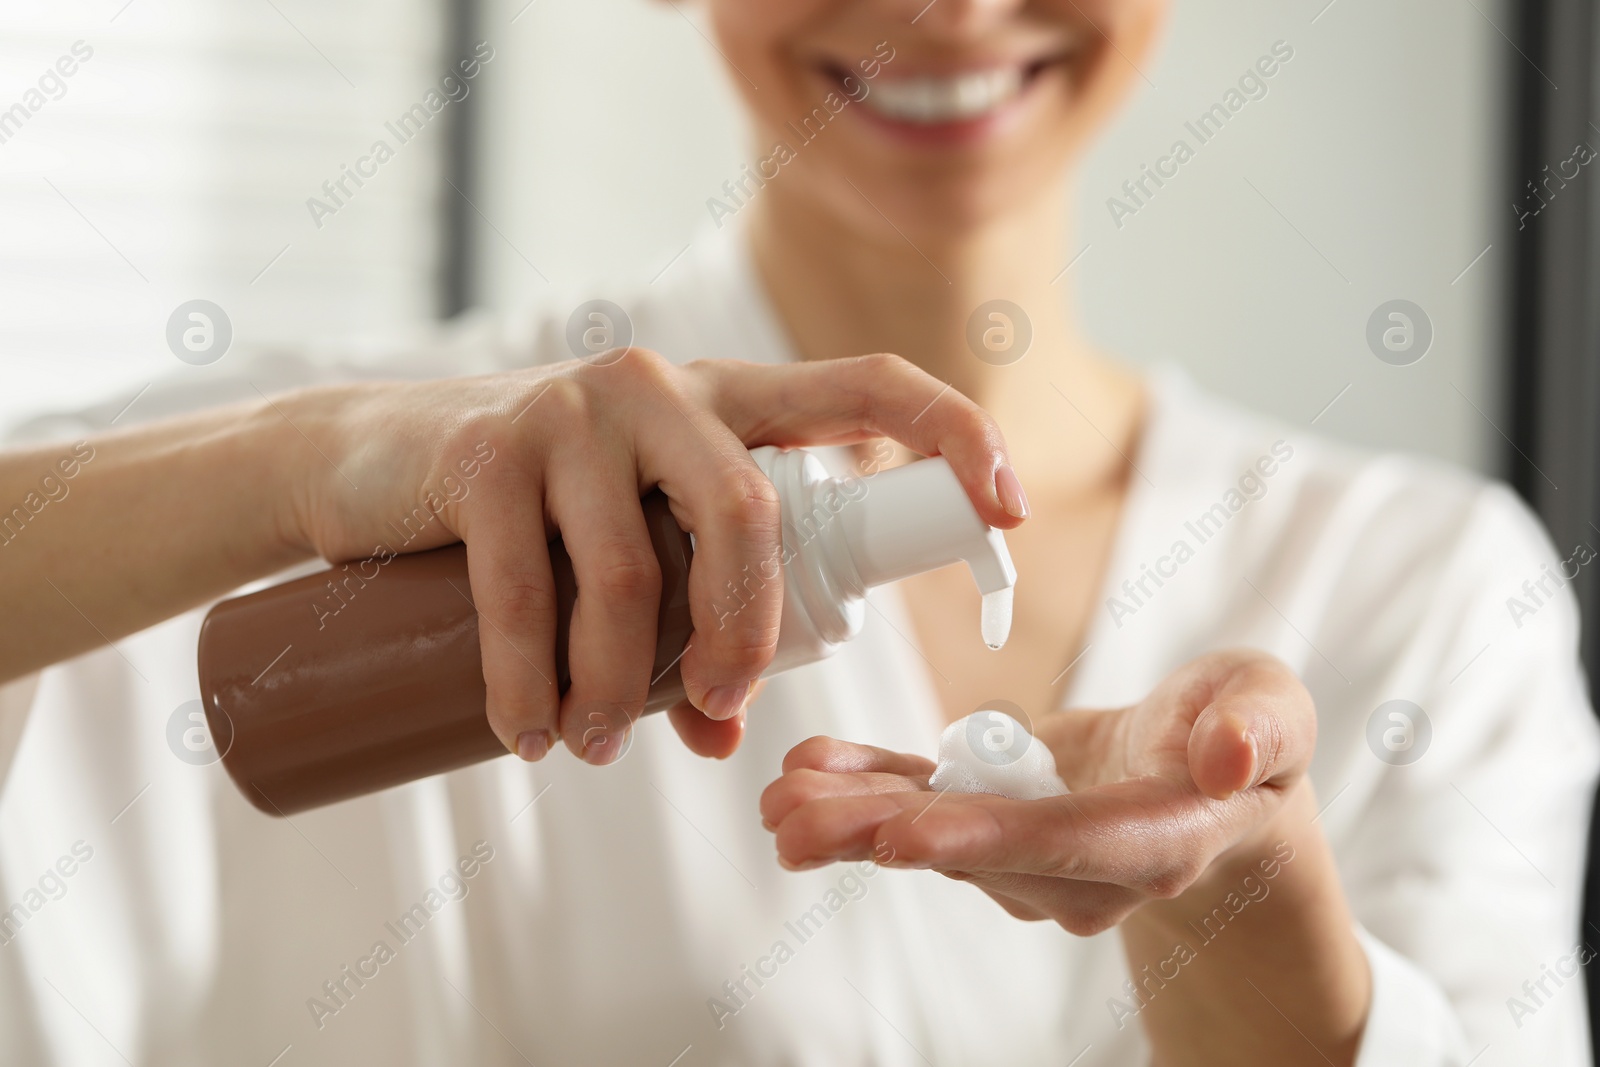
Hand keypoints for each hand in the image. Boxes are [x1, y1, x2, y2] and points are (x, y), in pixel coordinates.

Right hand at [282, 350, 1024, 764]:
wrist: (374, 461)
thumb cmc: (537, 517)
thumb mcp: (634, 549)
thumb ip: (687, 617)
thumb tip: (717, 728)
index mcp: (728, 400)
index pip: (865, 386)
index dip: (951, 434)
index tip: (1009, 510)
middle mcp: (661, 386)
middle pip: (748, 516)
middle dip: (745, 640)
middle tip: (713, 716)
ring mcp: (569, 411)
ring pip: (633, 577)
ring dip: (624, 692)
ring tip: (595, 748)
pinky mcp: (487, 453)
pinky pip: (527, 596)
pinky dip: (534, 688)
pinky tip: (531, 737)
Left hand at [759, 649, 1314, 932]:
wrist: (1213, 772)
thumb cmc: (1246, 732)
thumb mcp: (1275, 709)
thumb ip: (1260, 728)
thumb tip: (1229, 758)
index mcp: (1158, 838)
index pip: (1069, 844)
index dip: (986, 839)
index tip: (906, 838)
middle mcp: (1084, 867)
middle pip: (977, 851)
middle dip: (883, 837)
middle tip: (795, 827)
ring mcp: (1032, 853)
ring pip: (936, 834)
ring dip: (855, 816)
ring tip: (781, 799)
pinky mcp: (996, 818)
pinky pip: (925, 804)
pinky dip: (868, 787)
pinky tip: (811, 773)